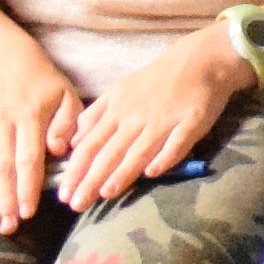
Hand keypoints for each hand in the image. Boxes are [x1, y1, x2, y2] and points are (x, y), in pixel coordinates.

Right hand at [0, 46, 84, 229]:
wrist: (1, 56)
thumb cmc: (40, 83)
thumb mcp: (66, 95)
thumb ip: (68, 124)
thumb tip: (59, 150)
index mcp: (30, 115)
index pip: (29, 158)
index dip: (27, 187)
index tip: (29, 212)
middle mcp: (0, 119)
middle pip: (2, 165)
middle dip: (4, 198)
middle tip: (8, 225)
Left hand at [53, 16, 248, 214]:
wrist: (199, 59)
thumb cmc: (157, 79)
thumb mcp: (119, 91)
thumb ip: (95, 116)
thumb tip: (74, 143)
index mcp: (116, 109)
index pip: (89, 144)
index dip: (75, 170)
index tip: (64, 193)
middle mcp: (135, 116)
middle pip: (108, 151)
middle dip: (90, 179)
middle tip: (76, 204)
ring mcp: (163, 119)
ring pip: (138, 150)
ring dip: (121, 172)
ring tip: (105, 194)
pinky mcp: (191, 121)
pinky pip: (176, 142)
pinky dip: (164, 157)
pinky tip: (153, 173)